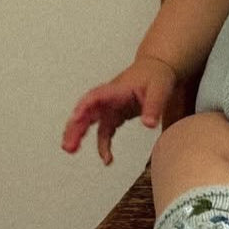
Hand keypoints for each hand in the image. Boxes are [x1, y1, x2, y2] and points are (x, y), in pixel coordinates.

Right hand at [61, 56, 176, 164]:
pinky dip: (103, 146)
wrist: (158, 69)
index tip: (75, 119)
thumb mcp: (159, 90)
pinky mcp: (114, 116)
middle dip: (74, 128)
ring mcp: (109, 108)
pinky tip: (107, 160)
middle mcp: (107, 98)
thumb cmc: (156, 76)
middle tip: (68, 145)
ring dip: (78, 136)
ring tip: (71, 150)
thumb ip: (153, 107)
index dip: (83, 108)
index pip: (94, 97)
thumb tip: (149, 125)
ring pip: (89, 123)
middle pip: (85, 112)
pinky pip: (104, 133)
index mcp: (115, 89)